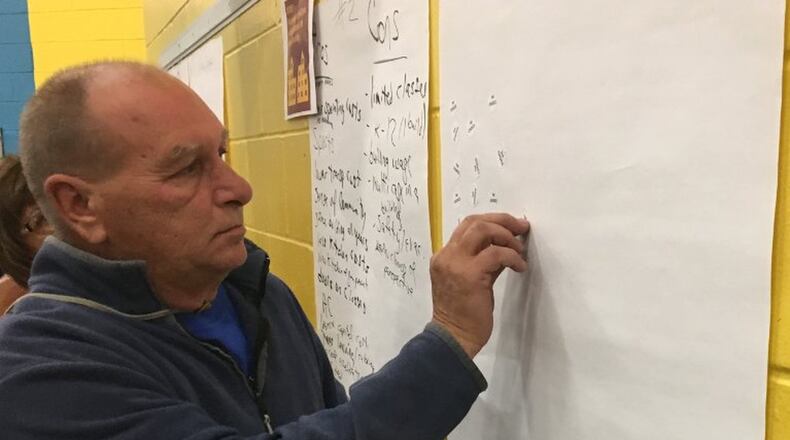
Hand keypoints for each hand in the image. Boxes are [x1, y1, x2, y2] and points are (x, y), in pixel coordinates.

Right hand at [430, 213, 529, 358]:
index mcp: (444, 256)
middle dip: (502, 220)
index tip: (512, 227)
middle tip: (521, 227)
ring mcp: (456, 263)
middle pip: (474, 221)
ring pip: (483, 230)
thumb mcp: (472, 281)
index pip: (467, 226)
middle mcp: (447, 256)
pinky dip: (512, 257)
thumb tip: (507, 247)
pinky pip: (496, 254)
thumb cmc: (462, 315)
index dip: (492, 222)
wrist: (453, 338)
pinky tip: (520, 267)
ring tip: (519, 250)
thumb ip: (485, 262)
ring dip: (507, 236)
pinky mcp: (470, 274)